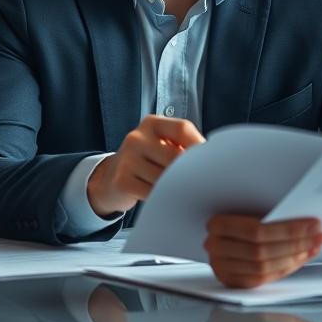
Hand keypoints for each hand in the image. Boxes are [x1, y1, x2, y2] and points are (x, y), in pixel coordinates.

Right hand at [87, 115, 204, 215]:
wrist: (110, 179)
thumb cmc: (146, 162)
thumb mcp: (161, 146)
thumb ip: (182, 147)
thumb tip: (212, 160)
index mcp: (151, 123)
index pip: (182, 128)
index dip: (199, 145)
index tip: (211, 161)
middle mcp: (136, 137)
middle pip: (175, 156)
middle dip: (189, 171)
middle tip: (202, 183)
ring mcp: (127, 158)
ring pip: (165, 177)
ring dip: (176, 187)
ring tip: (181, 191)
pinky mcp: (122, 180)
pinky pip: (152, 192)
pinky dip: (163, 197)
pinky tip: (165, 197)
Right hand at [205, 215, 321, 288]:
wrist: (222, 237)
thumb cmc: (240, 220)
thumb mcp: (249, 211)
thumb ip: (270, 218)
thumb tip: (305, 224)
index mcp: (217, 225)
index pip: (256, 230)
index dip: (288, 230)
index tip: (312, 225)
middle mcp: (215, 247)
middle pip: (261, 250)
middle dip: (295, 244)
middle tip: (317, 237)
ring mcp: (221, 267)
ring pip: (263, 267)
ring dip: (292, 258)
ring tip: (311, 247)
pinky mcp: (231, 281)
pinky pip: (262, 279)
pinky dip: (284, 269)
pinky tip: (299, 259)